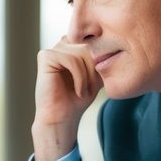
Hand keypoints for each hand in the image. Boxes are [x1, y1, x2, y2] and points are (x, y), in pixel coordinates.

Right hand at [31, 39, 103, 160]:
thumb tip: (114, 42)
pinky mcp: (45, 56)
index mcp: (73, 46)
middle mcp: (62, 44)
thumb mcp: (97, 74)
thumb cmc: (79, 98)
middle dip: (95, 69)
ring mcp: (52, 48)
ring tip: (84, 92)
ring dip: (88, 76)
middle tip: (91, 89)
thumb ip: (103, 57)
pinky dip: (80, 78)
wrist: (62, 117)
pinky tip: (79, 92)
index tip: (97, 84)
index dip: (101, 64)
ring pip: (82, 53)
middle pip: (90, 46)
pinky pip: (72, 60)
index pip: (97, 43)